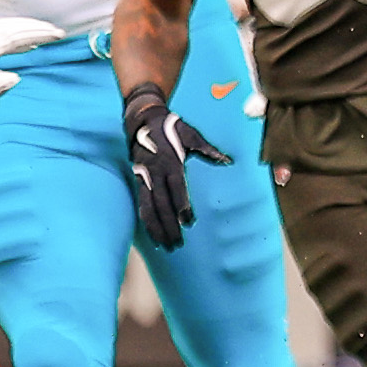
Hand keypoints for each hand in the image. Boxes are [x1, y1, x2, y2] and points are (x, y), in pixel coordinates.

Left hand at [0, 18, 60, 122]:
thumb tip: (15, 79)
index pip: (10, 36)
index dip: (34, 33)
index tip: (57, 34)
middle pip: (4, 30)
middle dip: (30, 28)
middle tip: (53, 32)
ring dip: (18, 35)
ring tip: (36, 42)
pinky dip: (4, 47)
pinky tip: (7, 60)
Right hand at [123, 81, 233, 250]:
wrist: (142, 120)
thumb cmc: (171, 128)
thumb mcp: (191, 134)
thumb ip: (208, 150)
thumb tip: (227, 160)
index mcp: (170, 161)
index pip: (176, 188)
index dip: (181, 205)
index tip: (188, 221)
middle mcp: (155, 172)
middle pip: (162, 204)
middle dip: (169, 225)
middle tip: (177, 244)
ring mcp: (145, 178)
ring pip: (149, 208)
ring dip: (156, 228)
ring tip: (165, 246)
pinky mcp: (139, 181)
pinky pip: (142, 204)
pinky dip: (146, 221)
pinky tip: (153, 235)